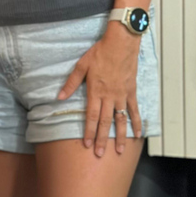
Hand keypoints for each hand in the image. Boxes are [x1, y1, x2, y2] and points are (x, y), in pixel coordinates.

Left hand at [58, 24, 142, 156]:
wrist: (122, 41)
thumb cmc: (100, 52)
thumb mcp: (81, 66)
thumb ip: (70, 83)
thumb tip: (58, 97)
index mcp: (96, 91)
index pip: (92, 117)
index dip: (90, 132)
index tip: (87, 145)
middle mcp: (110, 96)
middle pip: (106, 122)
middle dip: (102, 139)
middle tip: (100, 154)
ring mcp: (122, 95)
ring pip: (121, 119)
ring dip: (120, 136)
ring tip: (119, 151)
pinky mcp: (132, 91)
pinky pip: (135, 110)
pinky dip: (136, 122)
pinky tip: (137, 134)